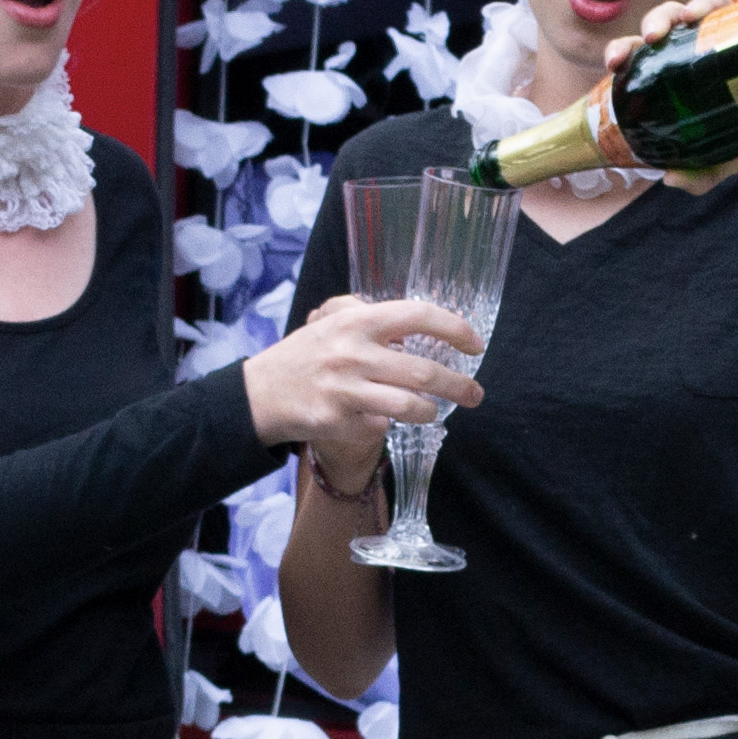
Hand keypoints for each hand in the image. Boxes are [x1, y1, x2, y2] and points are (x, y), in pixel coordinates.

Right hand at [244, 293, 483, 472]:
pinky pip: (382, 427)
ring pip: (410, 406)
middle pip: (424, 372)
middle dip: (459, 385)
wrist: (261, 394)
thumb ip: (365, 311)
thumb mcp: (329, 320)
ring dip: (430, 411)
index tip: (475, 344)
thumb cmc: (304, 354)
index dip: (455, 329)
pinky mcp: (338, 422)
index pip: (418, 315)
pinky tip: (384, 419)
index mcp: (357, 322)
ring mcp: (345, 390)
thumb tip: (410, 322)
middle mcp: (353, 354)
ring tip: (434, 410)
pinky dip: (390, 425)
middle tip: (476, 393)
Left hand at [601, 0, 737, 195]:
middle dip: (658, 18)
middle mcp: (711, 47)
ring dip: (698, 1)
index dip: (627, 49)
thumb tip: (671, 178)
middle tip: (654, 37)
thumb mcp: (730, 161)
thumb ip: (702, 171)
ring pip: (713, 3)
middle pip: (676, 20)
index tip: (615, 62)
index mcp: (687, 72)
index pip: (649, 52)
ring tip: (692, 17)